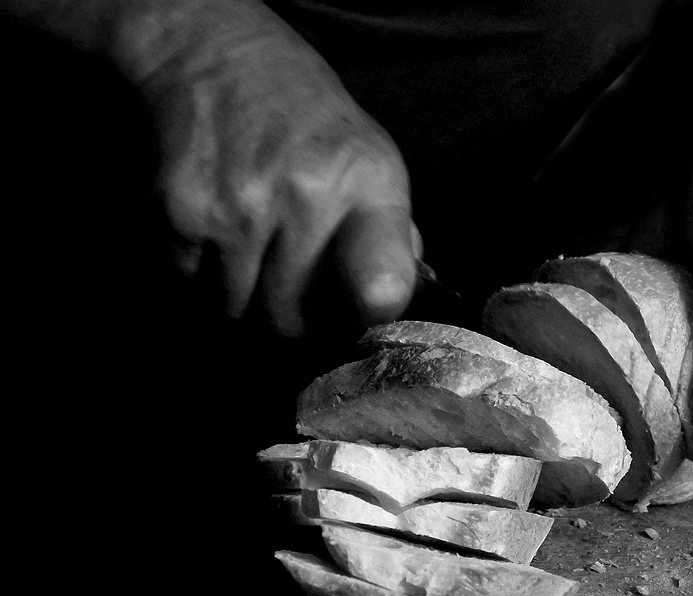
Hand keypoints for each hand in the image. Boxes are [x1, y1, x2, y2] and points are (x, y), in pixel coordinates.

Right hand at [133, 6, 418, 335]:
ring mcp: (236, 207)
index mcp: (366, 183)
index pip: (382, 283)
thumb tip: (384, 305)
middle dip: (290, 315)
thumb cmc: (301, 115)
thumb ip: (390, 235)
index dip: (371, 314)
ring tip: (250, 250)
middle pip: (291, 321)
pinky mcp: (178, 212)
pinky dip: (199, 276)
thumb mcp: (370, 155)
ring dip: (241, 298)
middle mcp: (304, 197)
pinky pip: (189, 287)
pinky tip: (215, 234)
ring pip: (236, 312)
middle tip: (289, 283)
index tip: (361, 310)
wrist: (209, 52)